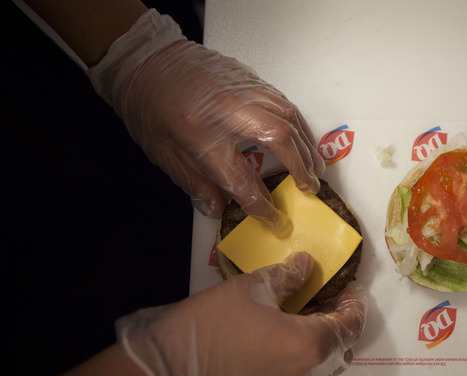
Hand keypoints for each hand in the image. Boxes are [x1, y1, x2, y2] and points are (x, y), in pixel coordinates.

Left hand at [88, 10, 324, 230]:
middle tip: (311, 188)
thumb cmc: (147, 106)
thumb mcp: (161, 152)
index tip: (274, 220)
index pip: (242, 180)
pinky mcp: (250, 77)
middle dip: (301, 167)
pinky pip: (283, 100)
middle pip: (280, 139)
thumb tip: (218, 209)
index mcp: (202, 136)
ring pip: (288, 116)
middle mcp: (229, 112)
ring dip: (307, 145)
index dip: (262, 206)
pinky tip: (302, 137)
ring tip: (315, 167)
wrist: (145, 58)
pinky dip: (298, 122)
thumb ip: (193, 182)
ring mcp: (243, 90)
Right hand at [115, 252, 366, 375]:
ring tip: (297, 319)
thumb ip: (287, 277)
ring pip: (318, 368)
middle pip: (339, 349)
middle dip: (338, 323)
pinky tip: (274, 343)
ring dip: (317, 344)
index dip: (355, 304)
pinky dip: (297, 361)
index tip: (348, 289)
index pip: (351, 325)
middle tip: (323, 300)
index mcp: (310, 345)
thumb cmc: (209, 327)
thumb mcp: (250, 288)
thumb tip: (306, 266)